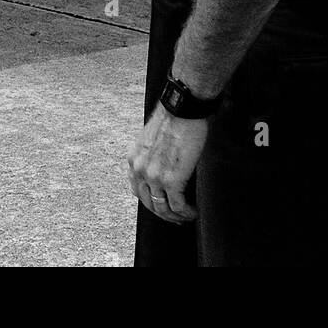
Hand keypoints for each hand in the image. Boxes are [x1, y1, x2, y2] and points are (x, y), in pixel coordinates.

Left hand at [127, 103, 205, 223]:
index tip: (161, 204)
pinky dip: (186, 213)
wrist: (182, 110)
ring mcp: (155, 177)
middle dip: (163, 213)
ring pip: (163, 209)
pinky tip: (193, 212)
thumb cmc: (173, 118)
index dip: (150, 201)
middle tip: (175, 217)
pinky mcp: (173, 181)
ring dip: (175, 217)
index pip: (137, 190)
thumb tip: (160, 166)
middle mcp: (140, 170)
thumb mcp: (150, 138)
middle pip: (149, 203)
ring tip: (186, 217)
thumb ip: (150, 155)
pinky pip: (178, 206)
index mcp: (134, 159)